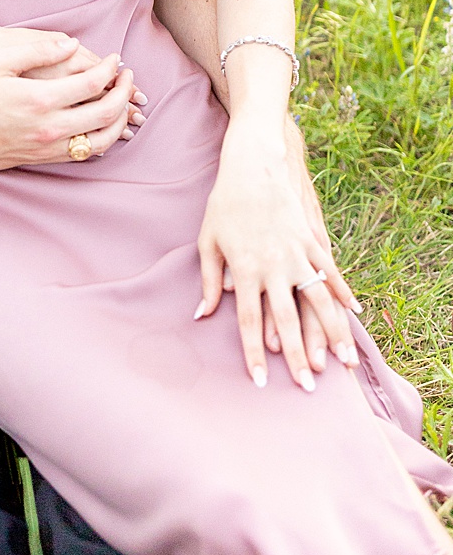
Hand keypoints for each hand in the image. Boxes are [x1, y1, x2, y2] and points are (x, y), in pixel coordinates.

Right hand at [0, 35, 142, 169]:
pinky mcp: (43, 159)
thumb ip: (38, 51)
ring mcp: (48, 147)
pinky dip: (102, 139)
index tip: (115, 60)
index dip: (111, 69)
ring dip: (120, 120)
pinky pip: (85, 154)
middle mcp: (49, 127)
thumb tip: (73, 45)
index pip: (94, 83)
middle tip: (126, 77)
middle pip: (106, 112)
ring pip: (102, 139)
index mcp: (40, 98)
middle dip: (124, 92)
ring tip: (122, 103)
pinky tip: (102, 124)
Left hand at [194, 116, 354, 390]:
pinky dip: (342, 294)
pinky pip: (330, 273)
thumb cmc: (224, 205)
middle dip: (297, 357)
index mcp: (243, 270)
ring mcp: (297, 254)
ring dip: (331, 334)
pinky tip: (353, 315)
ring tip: (343, 362)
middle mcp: (273, 267)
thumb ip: (207, 279)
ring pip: (317, 303)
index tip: (262, 381)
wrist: (253, 166)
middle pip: (287, 321)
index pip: (247, 322)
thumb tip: (201, 314)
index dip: (253, 354)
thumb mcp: (207, 241)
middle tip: (309, 388)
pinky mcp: (312, 240)